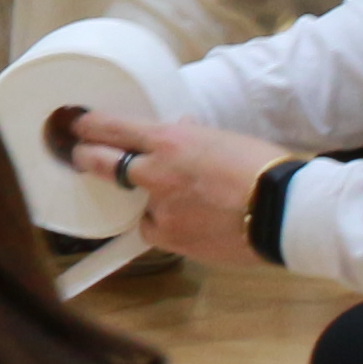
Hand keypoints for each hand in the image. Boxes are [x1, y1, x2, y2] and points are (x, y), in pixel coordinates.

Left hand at [62, 113, 288, 267]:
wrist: (283, 209)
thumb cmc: (262, 167)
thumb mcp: (222, 139)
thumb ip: (191, 138)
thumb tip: (179, 130)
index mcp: (169, 140)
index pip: (112, 128)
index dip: (89, 127)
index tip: (79, 126)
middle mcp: (156, 172)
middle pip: (99, 162)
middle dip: (85, 157)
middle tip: (79, 155)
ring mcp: (160, 207)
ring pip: (132, 202)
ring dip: (140, 198)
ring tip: (165, 197)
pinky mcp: (171, 238)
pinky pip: (152, 230)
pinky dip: (160, 225)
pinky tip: (180, 222)